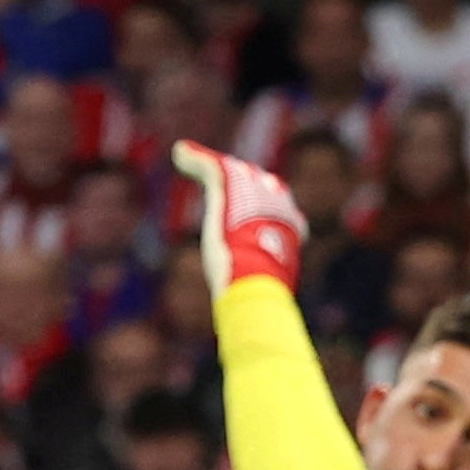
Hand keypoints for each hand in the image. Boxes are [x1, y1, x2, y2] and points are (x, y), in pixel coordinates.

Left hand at [170, 141, 304, 298]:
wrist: (255, 282)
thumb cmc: (258, 293)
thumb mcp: (258, 288)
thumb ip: (253, 287)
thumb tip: (247, 316)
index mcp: (289, 227)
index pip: (278, 206)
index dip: (262, 204)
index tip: (248, 211)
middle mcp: (277, 205)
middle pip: (258, 182)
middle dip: (241, 178)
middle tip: (221, 175)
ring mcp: (253, 194)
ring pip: (233, 173)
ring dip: (212, 165)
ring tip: (194, 160)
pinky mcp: (229, 188)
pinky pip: (212, 167)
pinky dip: (194, 159)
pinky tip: (180, 154)